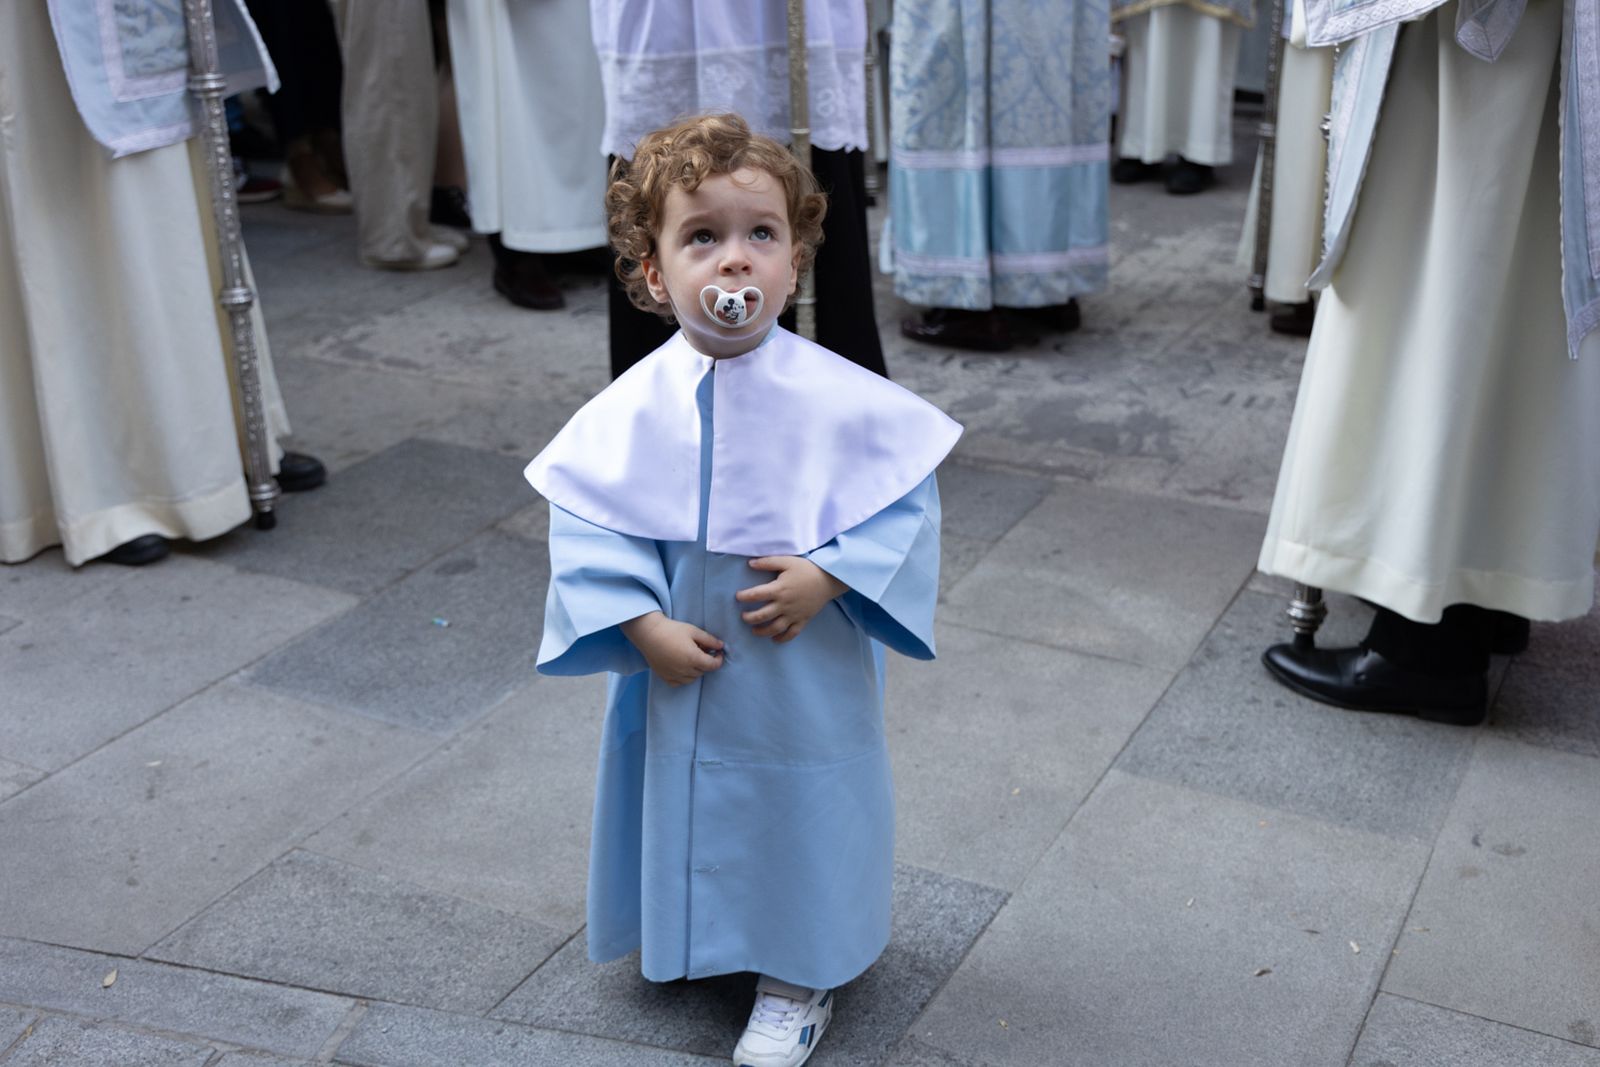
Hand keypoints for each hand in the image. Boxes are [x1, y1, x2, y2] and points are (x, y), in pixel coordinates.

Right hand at [620, 611, 723, 685]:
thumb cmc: (672, 630)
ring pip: (692, 678)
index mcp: (693, 658)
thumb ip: (710, 640)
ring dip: (696, 670)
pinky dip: (683, 677)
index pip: (713, 665)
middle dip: (706, 662)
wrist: (649, 633)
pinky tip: (681, 666)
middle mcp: (684, 670)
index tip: (718, 652)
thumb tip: (721, 646)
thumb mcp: (693, 631)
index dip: (719, 659)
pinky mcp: (664, 676)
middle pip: (703, 671)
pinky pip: (679, 683)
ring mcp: (674, 675)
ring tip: (690, 657)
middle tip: (702, 650)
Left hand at [734, 556, 848, 642]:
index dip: (744, 596)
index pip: (756, 595)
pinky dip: (782, 639)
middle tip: (743, 616)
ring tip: (754, 630)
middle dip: (750, 618)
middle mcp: (784, 604)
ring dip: (762, 631)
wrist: (828, 580)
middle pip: (762, 615)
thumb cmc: (806, 569)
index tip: (737, 597)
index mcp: (779, 589)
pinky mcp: (802, 620)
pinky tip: (774, 639)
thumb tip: (750, 563)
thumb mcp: (787, 561)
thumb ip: (767, 562)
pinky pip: (791, 634)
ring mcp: (794, 614)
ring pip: (775, 628)